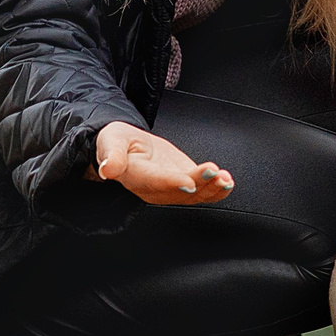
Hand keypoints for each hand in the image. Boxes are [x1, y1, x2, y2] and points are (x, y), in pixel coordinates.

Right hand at [94, 121, 233, 204]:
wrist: (127, 147)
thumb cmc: (118, 143)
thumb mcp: (111, 141)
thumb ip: (112, 154)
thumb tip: (108, 169)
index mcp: (135, 176)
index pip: (154, 182)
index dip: (172, 183)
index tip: (188, 181)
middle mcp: (154, 188)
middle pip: (178, 191)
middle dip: (199, 184)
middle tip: (214, 172)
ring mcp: (170, 188)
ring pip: (192, 195)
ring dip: (211, 188)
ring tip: (225, 178)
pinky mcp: (183, 183)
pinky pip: (200, 192)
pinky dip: (216, 190)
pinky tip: (227, 182)